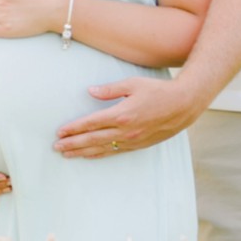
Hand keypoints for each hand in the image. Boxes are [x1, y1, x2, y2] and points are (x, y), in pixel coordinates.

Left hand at [54, 76, 199, 157]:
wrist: (184, 105)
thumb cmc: (159, 90)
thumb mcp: (133, 84)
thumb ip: (109, 90)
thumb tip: (90, 91)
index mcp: (121, 114)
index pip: (91, 123)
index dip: (73, 128)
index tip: (60, 132)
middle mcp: (125, 131)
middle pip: (92, 139)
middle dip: (72, 144)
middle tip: (56, 147)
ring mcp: (132, 140)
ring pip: (102, 149)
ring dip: (82, 152)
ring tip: (67, 155)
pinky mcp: (139, 145)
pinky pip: (115, 153)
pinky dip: (99, 155)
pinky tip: (89, 156)